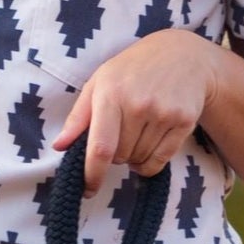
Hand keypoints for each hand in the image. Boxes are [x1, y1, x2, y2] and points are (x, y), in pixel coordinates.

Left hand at [52, 31, 224, 192]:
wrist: (180, 54)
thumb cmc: (130, 71)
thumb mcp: (98, 84)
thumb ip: (78, 118)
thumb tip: (59, 146)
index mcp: (111, 94)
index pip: (100, 147)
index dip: (92, 174)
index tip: (87, 189)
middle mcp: (139, 104)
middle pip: (120, 157)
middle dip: (114, 155)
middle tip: (119, 133)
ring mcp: (164, 113)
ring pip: (140, 160)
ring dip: (133, 157)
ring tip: (135, 133)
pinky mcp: (184, 121)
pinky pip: (161, 161)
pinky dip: (150, 164)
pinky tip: (147, 147)